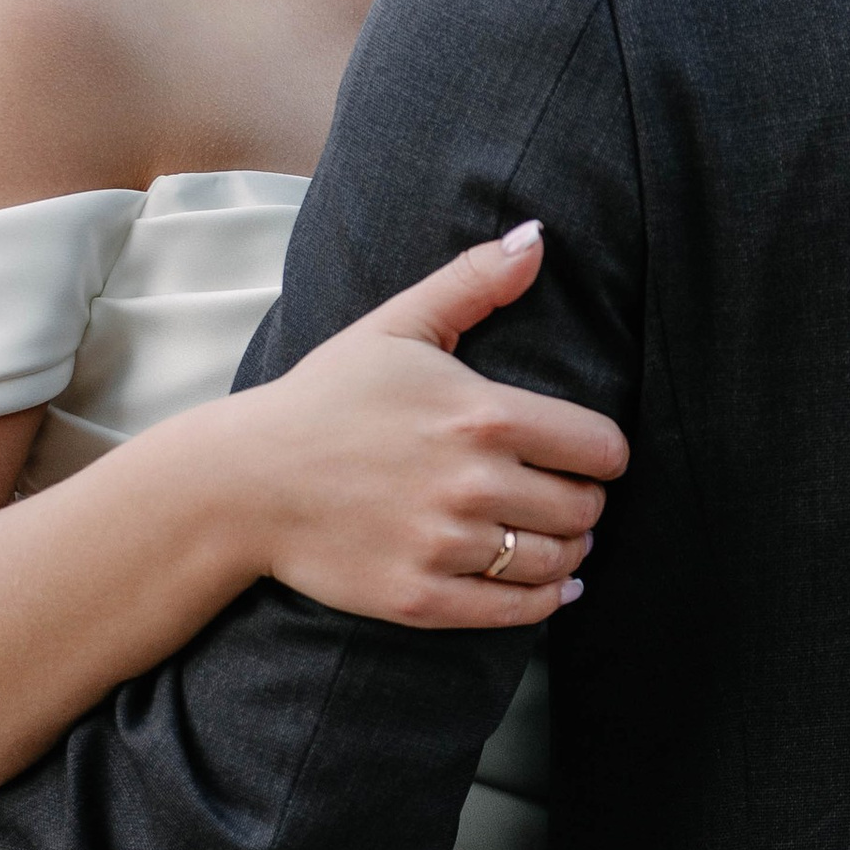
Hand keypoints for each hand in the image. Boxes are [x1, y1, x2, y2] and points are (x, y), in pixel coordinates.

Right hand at [228, 223, 628, 629]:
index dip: (604, 453)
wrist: (245, 482)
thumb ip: (472, 282)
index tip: (590, 455)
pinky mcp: (421, 598)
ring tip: (559, 538)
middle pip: (585, 509)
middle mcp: (473, 484)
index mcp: (481, 415)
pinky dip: (548, 600)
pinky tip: (555, 586)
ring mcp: (447, 546)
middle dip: (586, 501)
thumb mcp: (396, 326)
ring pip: (557, 560)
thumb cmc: (323, 399)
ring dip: (570, 550)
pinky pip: (518, 611)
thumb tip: (537, 238)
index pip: (599, 448)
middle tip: (567, 496)